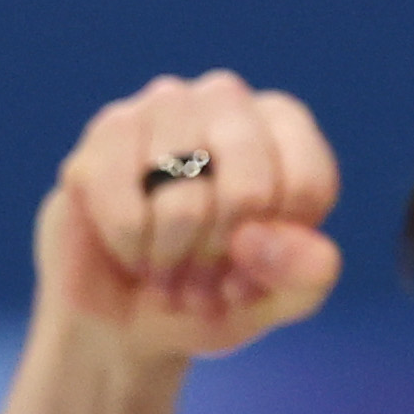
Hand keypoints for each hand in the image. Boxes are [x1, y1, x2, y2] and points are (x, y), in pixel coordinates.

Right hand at [39, 71, 342, 361]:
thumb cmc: (212, 294)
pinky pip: (128, 216)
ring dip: (174, 262)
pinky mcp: (105, 135)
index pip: (305, 186)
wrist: (126, 315)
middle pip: (248, 192)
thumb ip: (308, 272)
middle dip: (221, 259)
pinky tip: (130, 249)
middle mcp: (226, 98)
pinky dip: (133, 254)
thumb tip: (256, 237)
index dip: (274, 253)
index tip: (249, 268)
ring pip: (184, 207)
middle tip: (201, 278)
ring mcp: (161, 106)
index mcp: (282, 124)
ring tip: (166, 268)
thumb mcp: (278, 297)